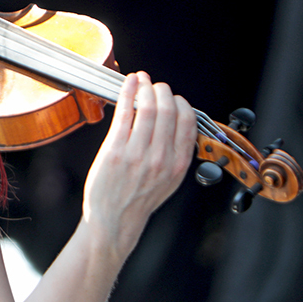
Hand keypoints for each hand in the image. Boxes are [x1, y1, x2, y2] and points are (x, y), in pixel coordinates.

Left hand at [82, 72, 196, 256]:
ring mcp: (137, 154)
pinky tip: (128, 83)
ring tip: (141, 80)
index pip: (188, 121)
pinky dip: (128, 92)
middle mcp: (161, 158)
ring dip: (145, 87)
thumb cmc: (139, 200)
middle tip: (156, 85)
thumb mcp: (169, 181)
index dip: (181, 103)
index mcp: (178, 164)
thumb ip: (177, 154)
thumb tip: (179, 124)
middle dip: (162, 90)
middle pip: (168, 110)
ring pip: (147, 107)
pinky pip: (125, 113)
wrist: (114, 221)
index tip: (173, 97)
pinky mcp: (115, 151)